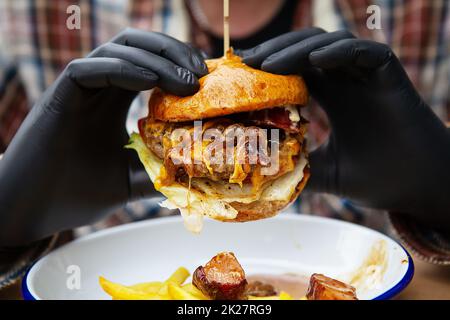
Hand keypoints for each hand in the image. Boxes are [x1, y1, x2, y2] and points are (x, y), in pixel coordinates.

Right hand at [0, 28, 207, 244]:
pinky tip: (152, 82)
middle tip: (201, 72)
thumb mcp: (131, 180)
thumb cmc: (77, 193)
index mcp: (114, 100)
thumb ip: (160, 170)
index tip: (206, 79)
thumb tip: (198, 173)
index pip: (150, 64)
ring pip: (118, 49)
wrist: (32, 210)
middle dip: (173, 51)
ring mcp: (79, 89)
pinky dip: (124, 69)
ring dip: (157, 58)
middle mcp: (99, 88)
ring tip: (187, 80)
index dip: (178, 64)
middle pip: (138, 46)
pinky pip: (91, 68)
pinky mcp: (59, 96)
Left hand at [242, 30, 449, 229]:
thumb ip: (299, 167)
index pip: (294, 70)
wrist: (419, 187)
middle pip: (304, 51)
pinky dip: (339, 52)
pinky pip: (362, 53)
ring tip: (268, 64)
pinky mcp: (389, 74)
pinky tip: (314, 60)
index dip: (268, 68)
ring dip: (297, 50)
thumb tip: (261, 177)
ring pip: (328, 45)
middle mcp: (346, 81)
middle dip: (274, 53)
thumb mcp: (326, 172)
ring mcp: (367, 76)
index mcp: (332, 97)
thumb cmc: (377, 178)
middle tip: (245, 63)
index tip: (240, 75)